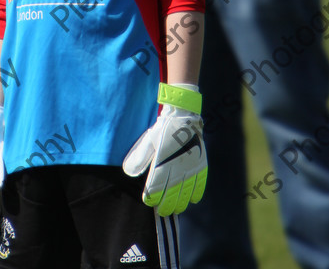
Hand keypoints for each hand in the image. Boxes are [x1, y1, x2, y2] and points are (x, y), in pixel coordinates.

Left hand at [123, 83, 206, 214]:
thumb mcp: (148, 141)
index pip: (156, 185)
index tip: (149, 202)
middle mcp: (177, 166)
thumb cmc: (163, 130)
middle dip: (166, 204)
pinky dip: (196, 193)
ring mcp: (190, 166)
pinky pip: (200, 183)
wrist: (183, 116)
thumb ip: (139, 157)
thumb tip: (128, 171)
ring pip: (186, 191)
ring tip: (176, 209)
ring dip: (181, 202)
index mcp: (163, 161)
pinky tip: (192, 200)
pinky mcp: (200, 164)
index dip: (152, 196)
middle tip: (162, 212)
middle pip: (171, 192)